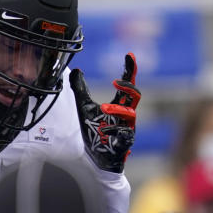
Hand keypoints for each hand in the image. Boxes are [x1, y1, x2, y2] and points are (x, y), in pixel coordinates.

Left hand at [70, 52, 139, 172]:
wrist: (95, 157)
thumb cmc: (94, 131)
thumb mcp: (84, 107)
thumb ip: (81, 89)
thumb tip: (77, 70)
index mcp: (118, 105)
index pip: (127, 85)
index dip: (130, 70)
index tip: (129, 55)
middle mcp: (126, 115)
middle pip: (135, 97)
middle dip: (128, 88)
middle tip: (115, 82)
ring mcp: (127, 129)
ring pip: (130, 115)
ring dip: (117, 110)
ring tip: (103, 109)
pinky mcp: (124, 144)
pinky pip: (125, 136)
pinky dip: (115, 132)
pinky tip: (105, 131)